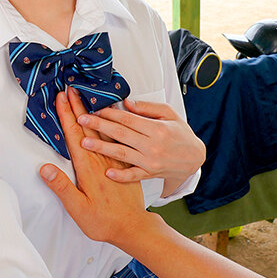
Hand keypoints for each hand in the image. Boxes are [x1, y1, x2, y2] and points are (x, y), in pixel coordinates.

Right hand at [40, 88, 149, 247]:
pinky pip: (115, 139)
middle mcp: (101, 160)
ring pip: (102, 130)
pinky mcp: (122, 164)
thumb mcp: (77, 208)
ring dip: (93, 112)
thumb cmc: (103, 221)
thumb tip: (44, 168)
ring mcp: (113, 160)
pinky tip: (109, 118)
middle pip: (87, 128)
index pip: (74, 136)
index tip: (61, 98)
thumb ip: (61, 187)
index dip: (66, 116)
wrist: (133, 227)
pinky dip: (110, 125)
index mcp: (88, 167)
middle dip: (78, 107)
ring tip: (86, 97)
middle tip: (71, 88)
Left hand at [75, 99, 205, 191]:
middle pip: (121, 134)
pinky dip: (121, 175)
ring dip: (102, 148)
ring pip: (122, 154)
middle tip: (81, 119)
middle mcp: (153, 146)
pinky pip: (133, 175)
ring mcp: (151, 162)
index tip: (94, 108)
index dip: (110, 113)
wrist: (195, 158)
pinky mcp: (150, 174)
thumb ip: (148, 108)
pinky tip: (107, 172)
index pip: (129, 119)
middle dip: (100, 126)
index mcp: (157, 129)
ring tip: (84, 142)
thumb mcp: (169, 114)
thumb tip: (127, 102)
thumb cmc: (181, 133)